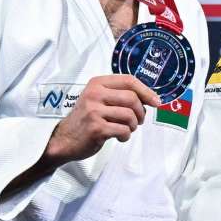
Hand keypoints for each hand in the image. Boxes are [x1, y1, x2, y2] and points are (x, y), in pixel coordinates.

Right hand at [43, 74, 158, 164]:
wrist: (64, 139)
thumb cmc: (86, 119)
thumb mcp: (98, 99)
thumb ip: (119, 95)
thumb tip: (150, 98)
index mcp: (97, 83)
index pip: (129, 80)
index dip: (146, 91)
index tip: (156, 102)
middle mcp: (94, 94)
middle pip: (132, 98)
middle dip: (140, 112)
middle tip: (137, 121)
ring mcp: (94, 111)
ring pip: (129, 116)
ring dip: (133, 126)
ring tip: (126, 129)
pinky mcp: (96, 128)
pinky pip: (123, 130)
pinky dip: (126, 136)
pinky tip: (119, 137)